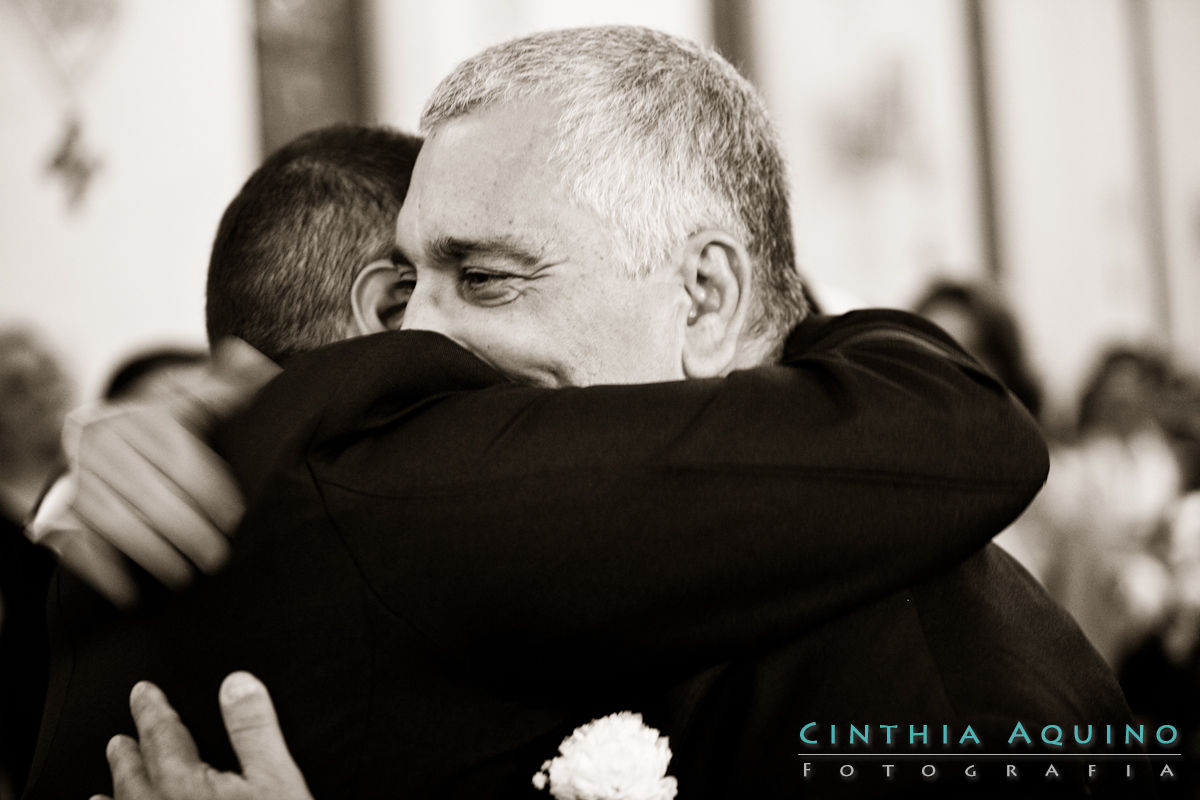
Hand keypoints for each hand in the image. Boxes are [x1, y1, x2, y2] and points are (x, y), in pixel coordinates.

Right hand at [28, 339, 278, 606]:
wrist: (112, 442)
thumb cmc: (172, 428)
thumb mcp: (198, 403)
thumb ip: (229, 386)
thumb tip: (248, 357)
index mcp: (140, 417)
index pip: (178, 458)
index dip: (211, 492)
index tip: (236, 519)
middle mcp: (103, 443)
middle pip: (149, 494)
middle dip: (187, 530)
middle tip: (217, 557)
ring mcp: (79, 476)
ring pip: (116, 519)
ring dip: (152, 552)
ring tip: (185, 574)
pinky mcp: (62, 508)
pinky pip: (77, 541)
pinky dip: (102, 569)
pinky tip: (130, 591)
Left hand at [92, 672, 312, 799]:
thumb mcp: (277, 781)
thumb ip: (253, 730)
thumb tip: (237, 683)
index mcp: (185, 787)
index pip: (162, 738)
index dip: (153, 712)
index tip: (143, 694)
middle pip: (133, 778)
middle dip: (129, 754)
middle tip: (119, 738)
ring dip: (115, 797)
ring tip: (103, 790)